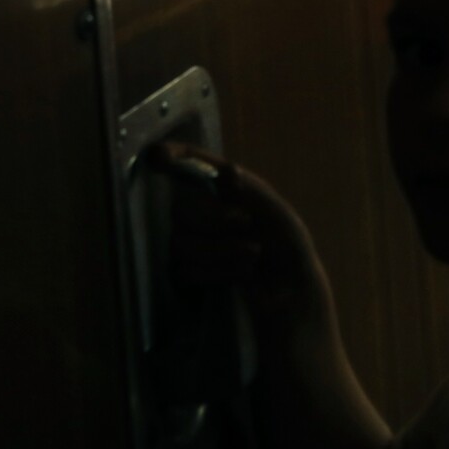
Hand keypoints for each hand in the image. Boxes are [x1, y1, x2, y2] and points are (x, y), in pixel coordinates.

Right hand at [160, 142, 331, 333]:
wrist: (290, 292)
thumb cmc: (289, 247)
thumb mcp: (278, 215)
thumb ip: (252, 192)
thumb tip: (226, 170)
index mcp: (226, 189)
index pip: (193, 165)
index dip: (174, 156)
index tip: (158, 156)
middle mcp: (204, 211)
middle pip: (181, 207)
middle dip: (214, 219)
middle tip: (247, 227)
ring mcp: (192, 242)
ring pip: (181, 241)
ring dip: (220, 250)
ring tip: (252, 256)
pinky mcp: (187, 272)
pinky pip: (183, 269)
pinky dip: (214, 271)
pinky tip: (240, 275)